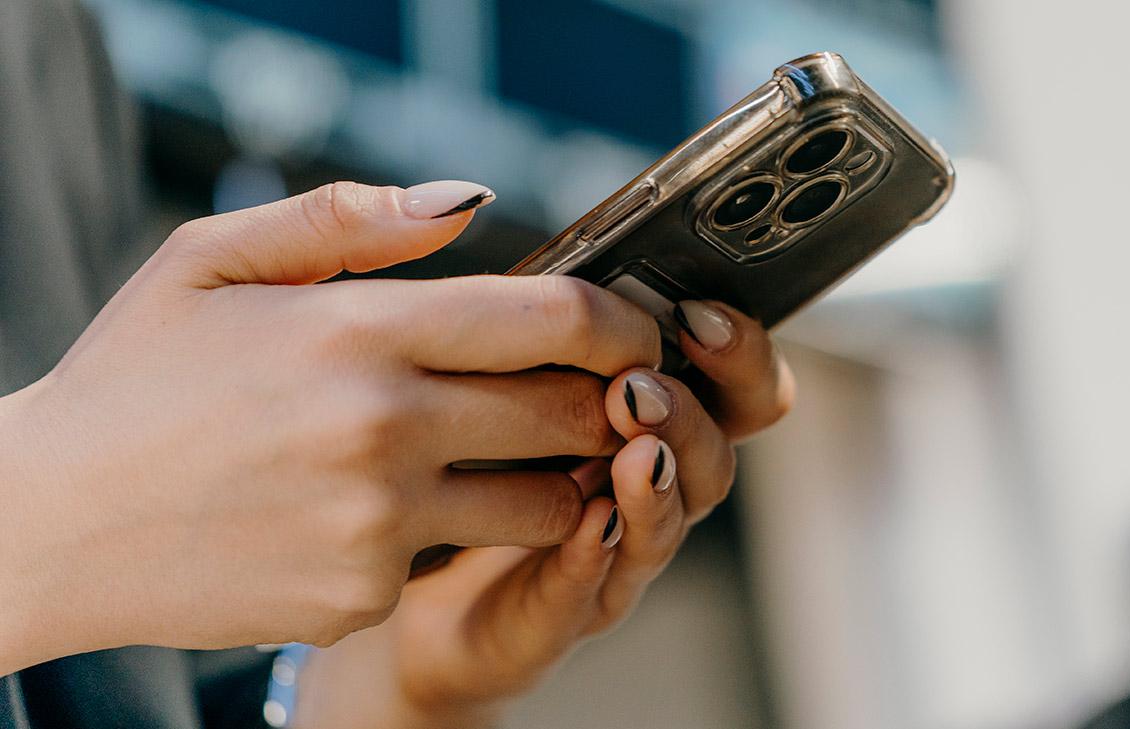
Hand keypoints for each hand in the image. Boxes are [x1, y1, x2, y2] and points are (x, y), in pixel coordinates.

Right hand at [0, 180, 661, 674]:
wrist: (49, 523)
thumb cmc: (133, 381)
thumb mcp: (211, 261)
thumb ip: (348, 220)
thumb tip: (470, 202)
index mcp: (357, 329)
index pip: (552, 318)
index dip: (622, 324)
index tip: (638, 331)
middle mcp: (384, 427)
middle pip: (572, 415)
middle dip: (605, 405)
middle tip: (596, 396)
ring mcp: (379, 523)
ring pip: (543, 504)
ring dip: (549, 480)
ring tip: (496, 457)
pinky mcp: (363, 594)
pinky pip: (452, 560)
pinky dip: (444, 537)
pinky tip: (376, 513)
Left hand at [293, 301, 792, 728]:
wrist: (371, 569)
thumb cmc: (414, 444)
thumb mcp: (442, 352)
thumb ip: (460, 283)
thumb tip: (462, 199)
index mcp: (628, 407)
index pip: (726, 374)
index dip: (734, 344)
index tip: (700, 310)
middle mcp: (636, 474)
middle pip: (720, 442)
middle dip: (698, 407)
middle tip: (648, 382)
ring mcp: (606, 547)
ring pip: (671, 515)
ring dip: (663, 477)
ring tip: (639, 445)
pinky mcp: (555, 609)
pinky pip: (592, 588)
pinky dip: (598, 555)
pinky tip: (591, 522)